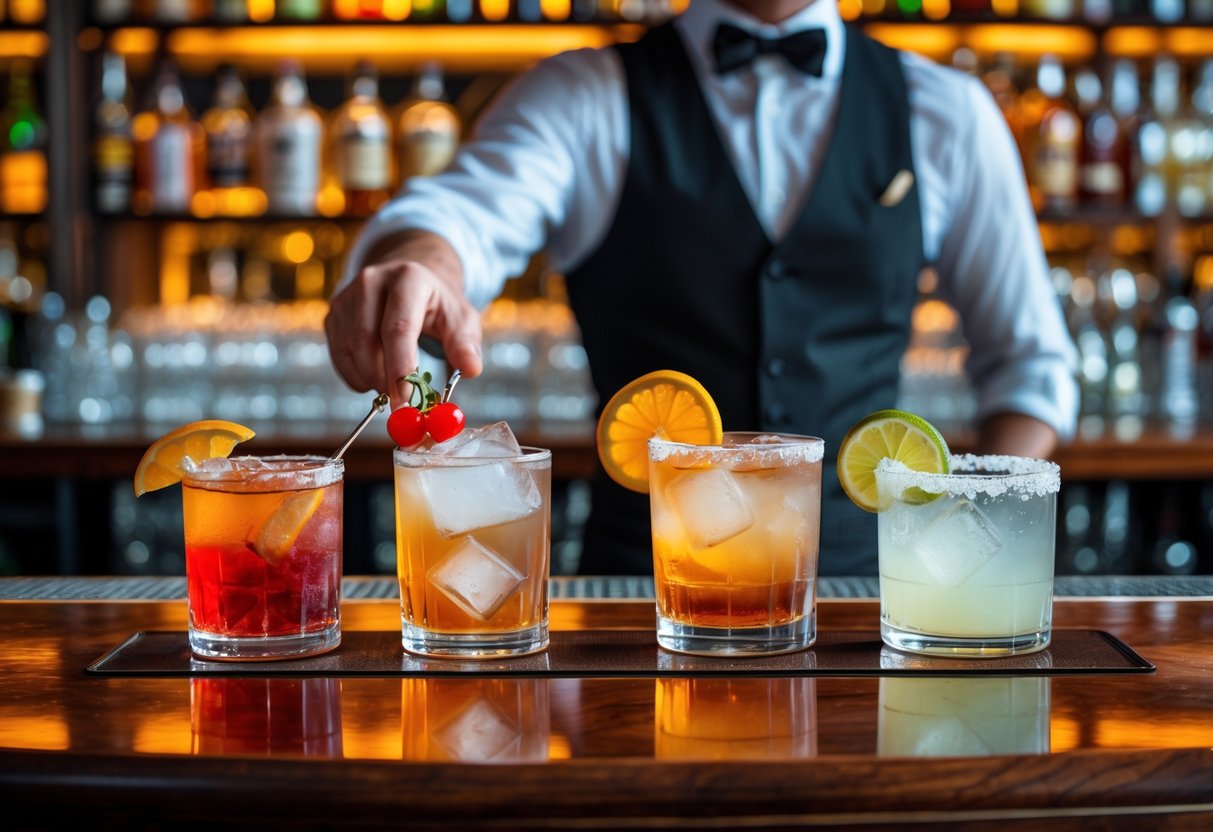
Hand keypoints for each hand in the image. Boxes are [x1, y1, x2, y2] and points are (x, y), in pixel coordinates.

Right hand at [325, 242, 482, 409]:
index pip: (397, 328)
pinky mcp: (334, 312)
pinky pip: (337, 352)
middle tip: (399, 405)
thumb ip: (465, 343)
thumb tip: (471, 369)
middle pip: (366, 339)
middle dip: (381, 379)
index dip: (399, 367)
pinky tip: (374, 380)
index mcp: (408, 278)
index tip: (406, 400)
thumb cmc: (438, 304)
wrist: (410, 280)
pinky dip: (354, 375)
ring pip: (348, 349)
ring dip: (367, 379)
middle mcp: (371, 281)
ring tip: (391, 390)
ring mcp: (348, 296)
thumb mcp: (461, 317)